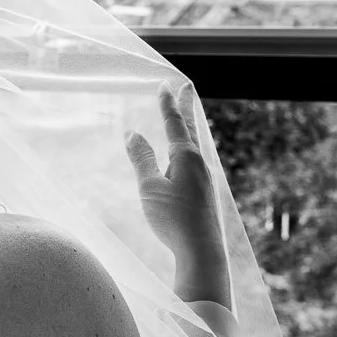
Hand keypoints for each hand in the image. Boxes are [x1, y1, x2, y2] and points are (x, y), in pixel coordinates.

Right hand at [126, 83, 230, 306]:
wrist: (201, 251)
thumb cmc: (173, 219)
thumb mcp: (149, 187)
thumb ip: (141, 159)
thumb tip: (132, 133)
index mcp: (186, 156)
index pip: (173, 123)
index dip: (167, 103)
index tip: (165, 84)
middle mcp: (199, 163)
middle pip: (191, 128)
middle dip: (186, 106)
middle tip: (186, 86)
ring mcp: (205, 178)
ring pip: (196, 145)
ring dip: (189, 128)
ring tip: (187, 120)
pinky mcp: (205, 194)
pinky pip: (196, 162)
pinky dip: (190, 149)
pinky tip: (188, 162)